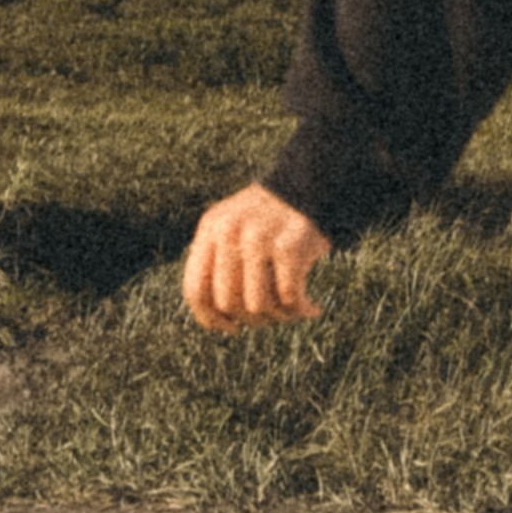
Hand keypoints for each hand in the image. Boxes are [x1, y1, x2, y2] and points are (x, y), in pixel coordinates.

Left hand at [182, 182, 332, 331]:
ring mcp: (258, 237)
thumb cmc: (274, 220)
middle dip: (252, 319)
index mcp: (211, 229)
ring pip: (257, 305)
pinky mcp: (289, 244)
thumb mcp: (235, 228)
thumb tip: (215, 321)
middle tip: (272, 317)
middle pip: (228, 302)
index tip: (232, 328)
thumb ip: (219, 264)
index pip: (196, 290)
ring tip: (293, 311)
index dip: (210, 319)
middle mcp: (229, 231)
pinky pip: (288, 297)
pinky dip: (301, 310)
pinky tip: (311, 309)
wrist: (315, 184)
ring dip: (279, 317)